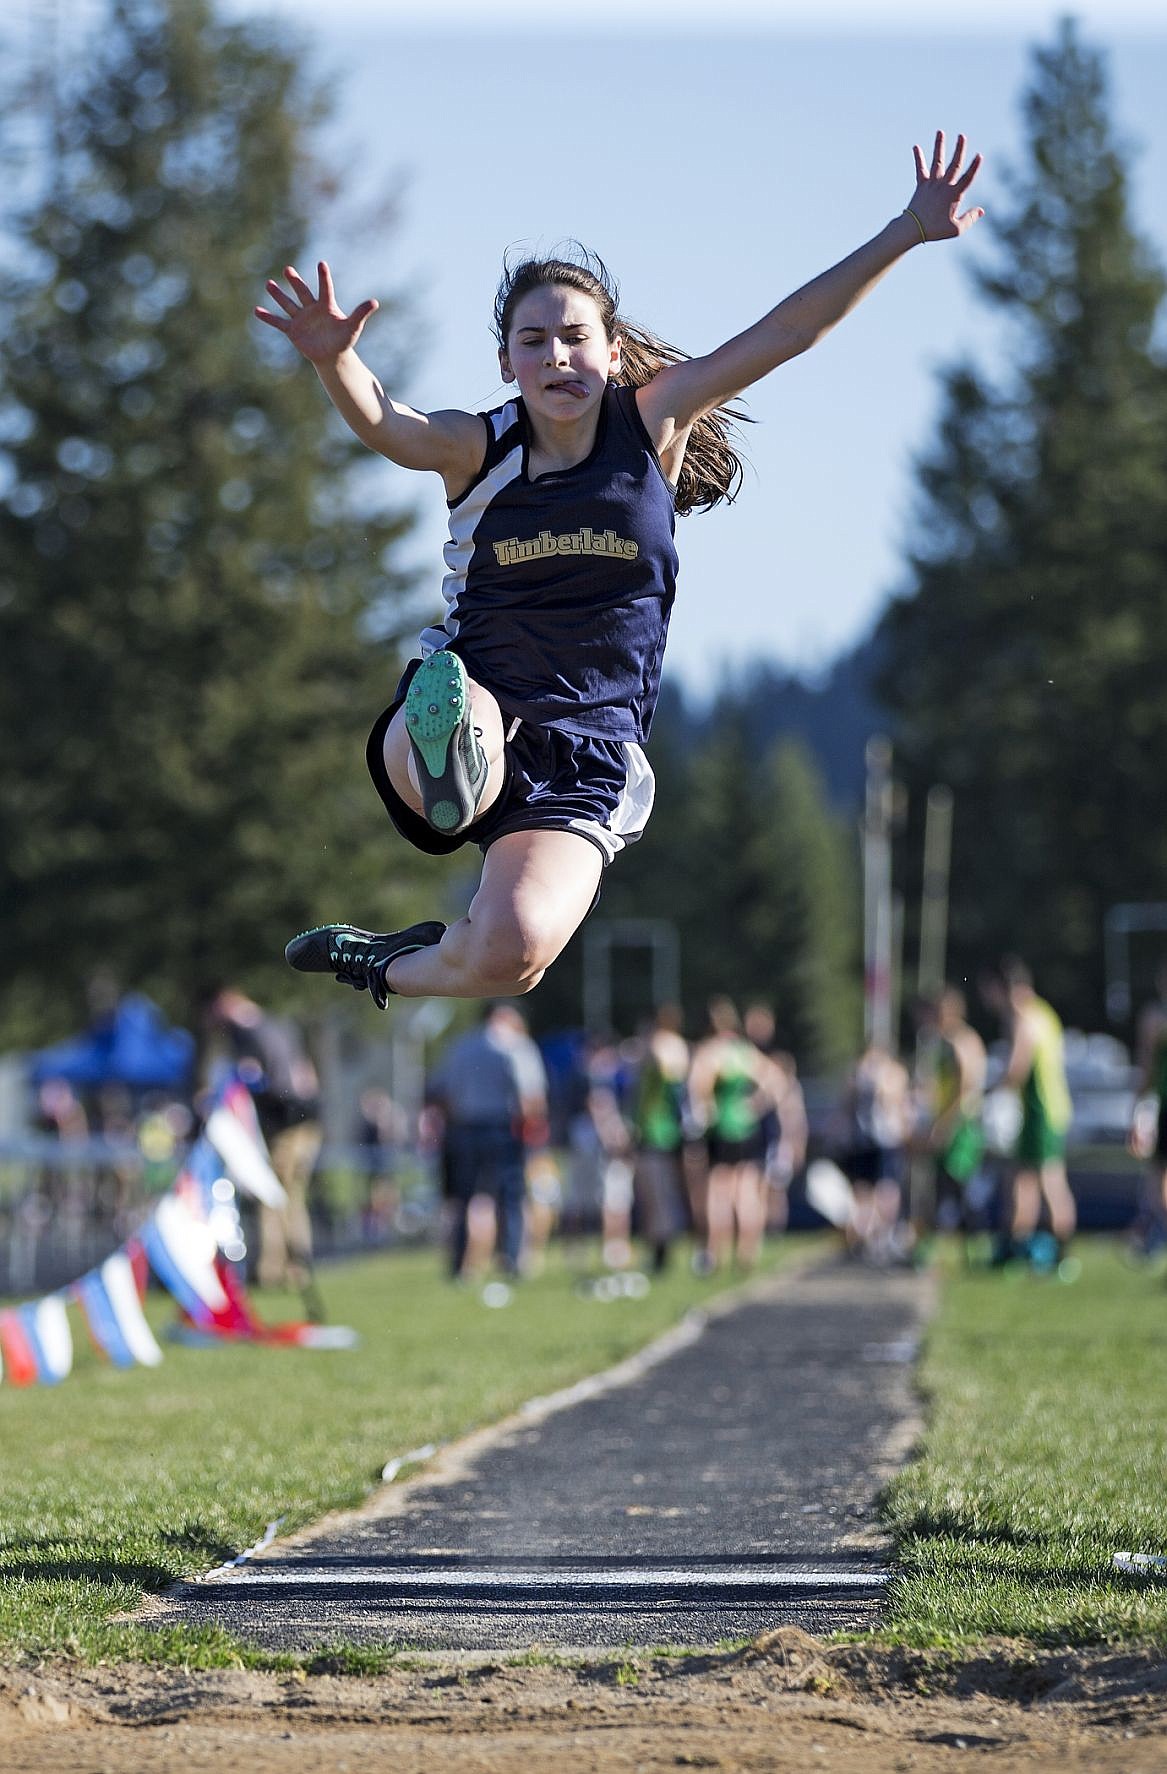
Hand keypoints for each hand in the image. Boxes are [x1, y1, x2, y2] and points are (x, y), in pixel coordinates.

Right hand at [254, 260, 377, 362]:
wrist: (332, 355)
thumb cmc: (344, 340)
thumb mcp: (353, 327)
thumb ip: (361, 313)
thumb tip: (375, 302)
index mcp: (326, 305)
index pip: (325, 288)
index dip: (324, 277)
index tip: (321, 263)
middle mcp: (312, 308)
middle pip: (302, 292)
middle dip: (295, 282)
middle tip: (287, 270)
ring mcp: (301, 318)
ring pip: (288, 304)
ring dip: (279, 295)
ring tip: (268, 283)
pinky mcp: (293, 331)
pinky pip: (279, 322)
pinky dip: (268, 317)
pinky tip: (256, 310)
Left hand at [906, 131, 983, 240]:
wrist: (913, 229)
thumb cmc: (935, 231)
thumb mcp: (956, 229)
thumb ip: (970, 218)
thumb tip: (981, 210)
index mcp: (954, 194)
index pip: (967, 178)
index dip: (974, 167)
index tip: (979, 155)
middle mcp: (943, 185)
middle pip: (954, 164)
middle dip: (959, 149)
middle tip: (962, 136)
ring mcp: (932, 183)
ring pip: (937, 161)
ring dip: (939, 146)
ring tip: (940, 132)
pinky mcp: (921, 185)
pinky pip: (920, 169)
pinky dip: (918, 158)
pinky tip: (916, 147)